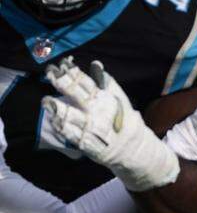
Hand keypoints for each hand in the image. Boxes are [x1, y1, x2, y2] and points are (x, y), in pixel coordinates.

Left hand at [41, 58, 178, 190]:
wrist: (133, 149)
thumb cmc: (123, 121)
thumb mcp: (119, 100)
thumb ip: (107, 83)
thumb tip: (95, 64)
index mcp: (106, 100)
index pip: (87, 83)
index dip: (74, 73)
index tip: (62, 64)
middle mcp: (99, 113)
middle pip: (78, 96)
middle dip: (63, 84)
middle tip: (50, 73)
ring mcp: (93, 129)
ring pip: (73, 117)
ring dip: (59, 108)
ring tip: (47, 101)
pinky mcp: (87, 144)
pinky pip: (72, 136)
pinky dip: (63, 129)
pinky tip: (54, 122)